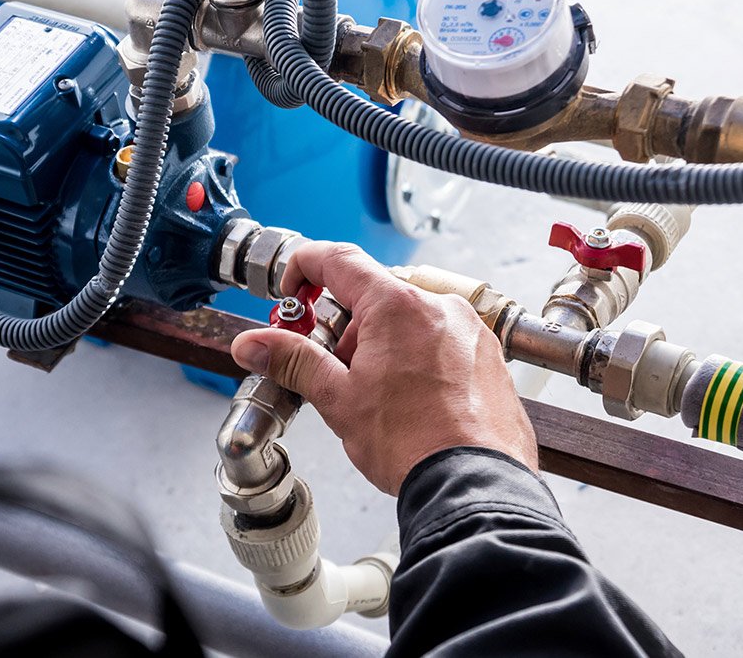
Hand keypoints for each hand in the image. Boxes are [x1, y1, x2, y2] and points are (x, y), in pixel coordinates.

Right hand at [230, 241, 538, 495]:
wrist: (473, 483)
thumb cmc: (413, 443)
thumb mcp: (337, 398)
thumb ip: (292, 361)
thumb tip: (254, 344)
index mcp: (397, 306)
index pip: (339, 260)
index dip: (304, 267)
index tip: (292, 290)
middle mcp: (439, 307)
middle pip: (375, 295)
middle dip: (344, 326)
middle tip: (330, 365)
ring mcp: (469, 330)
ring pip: (410, 319)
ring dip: (382, 344)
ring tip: (374, 394)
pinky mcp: (488, 356)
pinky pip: (443, 340)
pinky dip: (418, 357)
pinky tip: (409, 399)